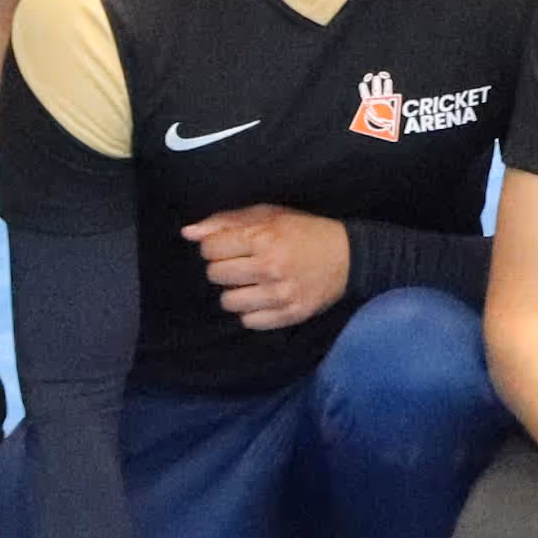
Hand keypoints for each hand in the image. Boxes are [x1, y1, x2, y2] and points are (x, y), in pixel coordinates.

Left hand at [187, 206, 352, 333]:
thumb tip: (188, 233)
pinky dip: (252, 311)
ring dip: (236, 291)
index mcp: (264, 238)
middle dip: (224, 268)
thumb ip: (226, 222)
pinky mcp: (290, 314)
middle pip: (215, 275)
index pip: (210, 249)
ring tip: (254, 282)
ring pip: (228, 302)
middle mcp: (270, 267)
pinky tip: (266, 297)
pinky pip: (248, 321)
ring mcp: (280, 294)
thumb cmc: (304, 232)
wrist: (350, 257)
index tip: (231, 246)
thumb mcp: (269, 216)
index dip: (216, 246)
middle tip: (244, 263)